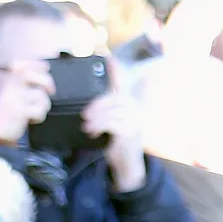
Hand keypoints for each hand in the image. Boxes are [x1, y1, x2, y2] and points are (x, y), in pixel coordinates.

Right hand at [0, 59, 53, 144]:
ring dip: (43, 106)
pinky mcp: (19, 110)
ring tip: (34, 111)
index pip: (25, 64)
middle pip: (35, 75)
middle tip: (50, 91)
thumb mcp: (10, 92)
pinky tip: (31, 119)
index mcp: (8, 78)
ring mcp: (15, 97)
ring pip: (40, 95)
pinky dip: (39, 116)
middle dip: (47, 81)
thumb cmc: (5, 113)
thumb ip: (23, 82)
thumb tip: (44, 68)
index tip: (46, 67)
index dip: (37, 64)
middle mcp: (11, 84)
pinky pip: (39, 110)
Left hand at [83, 66, 145, 192]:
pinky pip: (111, 123)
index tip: (106, 55)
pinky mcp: (131, 131)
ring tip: (87, 126)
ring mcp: (136, 120)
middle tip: (85, 115)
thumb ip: (105, 108)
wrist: (127, 166)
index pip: (121, 82)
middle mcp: (137, 109)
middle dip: (97, 106)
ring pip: (111, 111)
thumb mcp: (111, 121)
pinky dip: (99, 126)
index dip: (115, 69)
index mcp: (132, 103)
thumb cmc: (117, 142)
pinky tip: (93, 132)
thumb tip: (90, 97)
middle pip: (114, 98)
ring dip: (96, 118)